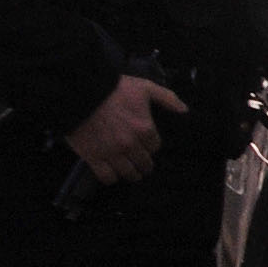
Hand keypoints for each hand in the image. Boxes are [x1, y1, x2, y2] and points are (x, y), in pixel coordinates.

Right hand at [67, 73, 187, 185]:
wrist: (83, 93)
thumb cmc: (115, 89)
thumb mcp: (146, 88)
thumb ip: (167, 98)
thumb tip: (184, 110)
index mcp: (145, 129)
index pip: (155, 147)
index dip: (151, 146)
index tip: (147, 146)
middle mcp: (131, 145)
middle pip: (144, 163)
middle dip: (145, 164)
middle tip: (142, 164)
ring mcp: (112, 153)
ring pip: (128, 173)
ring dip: (132, 174)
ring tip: (131, 173)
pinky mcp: (93, 158)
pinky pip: (106, 177)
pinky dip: (111, 178)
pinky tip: (113, 174)